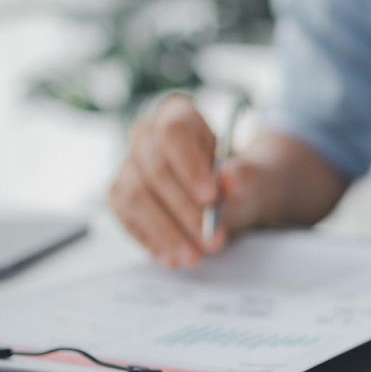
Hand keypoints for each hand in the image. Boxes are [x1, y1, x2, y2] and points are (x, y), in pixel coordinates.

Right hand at [108, 95, 267, 268]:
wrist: (226, 197)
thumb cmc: (235, 180)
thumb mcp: (251, 177)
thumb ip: (244, 177)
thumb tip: (231, 181)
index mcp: (177, 114)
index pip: (174, 132)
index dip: (190, 166)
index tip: (211, 198)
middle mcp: (146, 135)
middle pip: (155, 169)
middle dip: (185, 211)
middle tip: (212, 241)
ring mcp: (128, 165)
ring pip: (136, 197)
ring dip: (166, 232)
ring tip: (194, 257)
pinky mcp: (120, 196)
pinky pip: (127, 219)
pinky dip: (152, 241)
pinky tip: (173, 257)